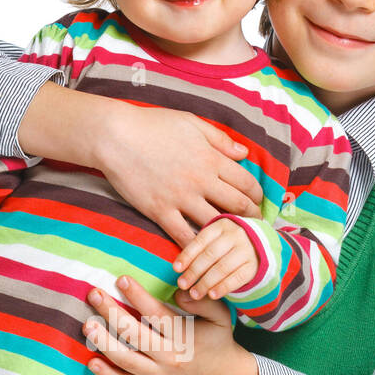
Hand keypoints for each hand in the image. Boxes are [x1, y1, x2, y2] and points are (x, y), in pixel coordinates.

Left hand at [81, 276, 259, 374]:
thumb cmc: (218, 342)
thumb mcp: (221, 318)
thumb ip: (202, 301)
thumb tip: (177, 291)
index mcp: (184, 337)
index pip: (156, 313)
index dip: (137, 295)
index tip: (120, 279)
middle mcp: (169, 358)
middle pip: (134, 334)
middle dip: (111, 312)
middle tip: (94, 294)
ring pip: (125, 360)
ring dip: (103, 342)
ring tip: (87, 324)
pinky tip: (91, 361)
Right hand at [100, 103, 263, 248]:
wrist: (115, 136)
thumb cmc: (152, 125)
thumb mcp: (191, 122)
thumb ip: (220, 139)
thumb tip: (244, 154)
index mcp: (211, 158)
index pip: (247, 183)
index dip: (257, 196)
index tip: (258, 204)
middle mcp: (201, 180)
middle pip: (237, 206)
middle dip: (251, 219)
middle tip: (255, 228)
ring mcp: (181, 198)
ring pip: (215, 224)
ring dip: (228, 235)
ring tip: (234, 243)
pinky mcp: (160, 212)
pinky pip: (184, 236)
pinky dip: (196, 247)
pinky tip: (203, 252)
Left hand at [172, 218, 258, 300]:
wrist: (259, 247)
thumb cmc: (227, 246)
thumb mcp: (214, 240)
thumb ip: (198, 252)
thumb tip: (178, 270)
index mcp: (221, 225)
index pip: (201, 240)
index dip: (187, 255)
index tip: (176, 269)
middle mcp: (235, 234)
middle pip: (211, 254)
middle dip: (194, 271)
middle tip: (182, 284)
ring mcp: (247, 250)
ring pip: (223, 267)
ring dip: (206, 282)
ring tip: (194, 294)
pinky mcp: (254, 265)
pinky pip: (237, 278)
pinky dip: (223, 287)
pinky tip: (212, 295)